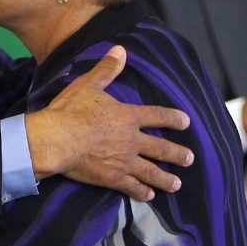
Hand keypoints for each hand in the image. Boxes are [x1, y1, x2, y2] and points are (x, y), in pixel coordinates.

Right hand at [24, 45, 193, 201]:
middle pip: (161, 148)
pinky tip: (150, 196)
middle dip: (177, 154)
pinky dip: (142, 192)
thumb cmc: (71, 110)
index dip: (173, 118)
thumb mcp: (89, 85)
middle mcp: (132, 140)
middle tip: (189, 160)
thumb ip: (107, 69)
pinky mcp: (112, 177)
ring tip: (177, 184)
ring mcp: (124, 161)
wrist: (57, 140)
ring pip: (151, 171)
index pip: (157, 116)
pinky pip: (131, 187)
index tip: (186, 122)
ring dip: (165, 178)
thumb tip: (121, 49)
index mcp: (128, 116)